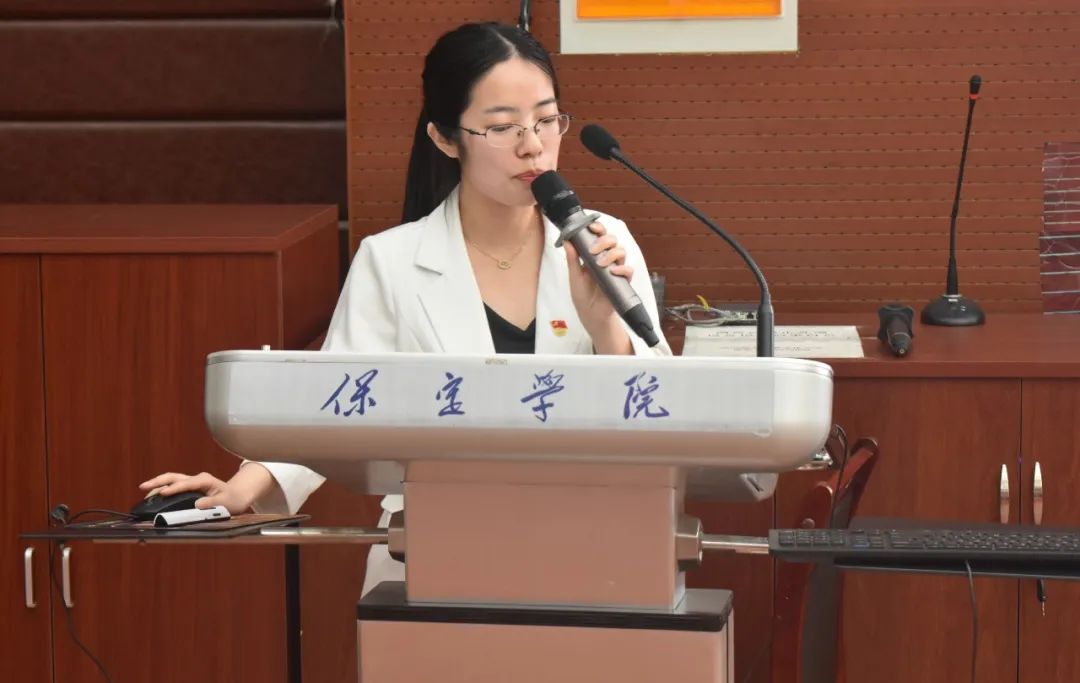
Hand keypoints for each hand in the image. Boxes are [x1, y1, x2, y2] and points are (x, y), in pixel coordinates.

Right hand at [139, 470, 256, 514]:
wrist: (237, 496)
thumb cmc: (232, 500)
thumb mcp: (226, 503)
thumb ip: (212, 504)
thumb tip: (197, 505)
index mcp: (205, 481)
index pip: (186, 484)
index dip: (174, 489)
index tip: (163, 493)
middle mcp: (196, 479)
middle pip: (174, 477)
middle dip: (158, 481)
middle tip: (143, 486)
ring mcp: (192, 482)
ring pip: (171, 479)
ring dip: (157, 483)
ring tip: (144, 490)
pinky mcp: (189, 487)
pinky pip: (173, 485)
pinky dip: (162, 487)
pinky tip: (154, 494)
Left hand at [564, 222, 632, 353]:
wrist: (590, 314)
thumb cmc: (582, 294)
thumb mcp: (574, 276)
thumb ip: (572, 258)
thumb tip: (567, 240)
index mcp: (594, 254)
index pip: (599, 236)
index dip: (598, 228)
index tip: (592, 227)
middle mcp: (606, 258)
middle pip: (612, 240)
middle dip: (603, 240)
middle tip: (593, 250)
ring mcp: (616, 268)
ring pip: (621, 251)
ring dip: (611, 254)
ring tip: (600, 264)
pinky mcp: (623, 280)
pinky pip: (628, 269)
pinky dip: (622, 268)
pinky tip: (613, 271)